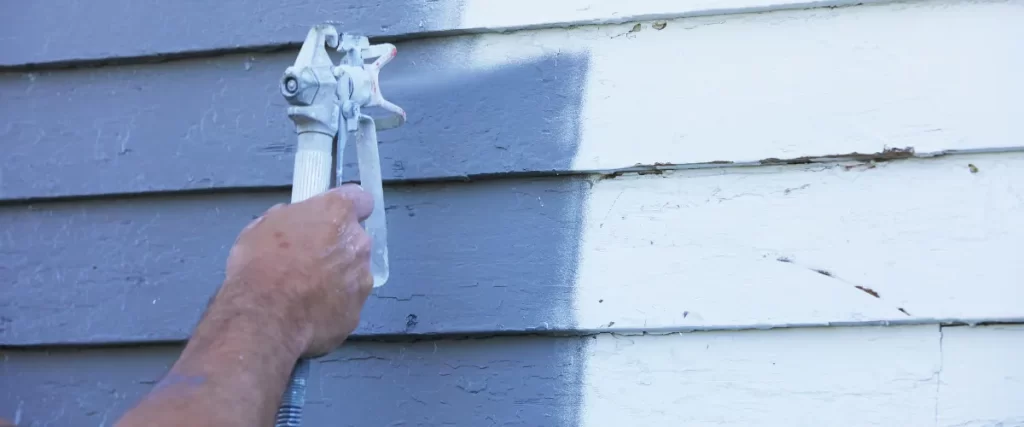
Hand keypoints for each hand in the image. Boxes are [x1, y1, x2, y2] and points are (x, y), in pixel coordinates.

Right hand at [219, 183, 374, 356]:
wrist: (264, 317)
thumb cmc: (259, 265)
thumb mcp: (263, 225)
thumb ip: (292, 218)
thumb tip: (296, 223)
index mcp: (337, 214)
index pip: (361, 199)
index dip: (348, 208)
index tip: (334, 218)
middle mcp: (358, 243)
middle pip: (356, 240)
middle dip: (338, 247)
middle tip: (310, 261)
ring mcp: (362, 279)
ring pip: (355, 273)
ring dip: (338, 278)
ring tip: (307, 292)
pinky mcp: (358, 311)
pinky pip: (348, 303)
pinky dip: (334, 306)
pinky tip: (309, 313)